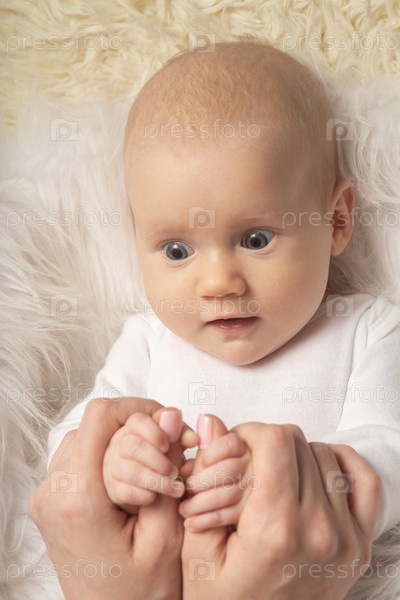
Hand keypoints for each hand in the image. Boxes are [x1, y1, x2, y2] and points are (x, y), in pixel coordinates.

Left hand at [29, 397, 194, 599]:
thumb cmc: (141, 593)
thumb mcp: (167, 536)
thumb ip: (167, 470)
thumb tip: (171, 417)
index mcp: (78, 499)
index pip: (100, 417)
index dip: (138, 408)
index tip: (168, 421)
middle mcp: (53, 493)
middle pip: (94, 425)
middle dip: (136, 428)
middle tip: (170, 448)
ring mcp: (47, 496)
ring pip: (85, 437)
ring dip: (121, 440)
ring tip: (153, 464)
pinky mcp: (51, 500)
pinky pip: (78, 456)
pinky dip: (107, 454)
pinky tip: (131, 474)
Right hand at [103, 409, 187, 512]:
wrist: (146, 478)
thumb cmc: (161, 455)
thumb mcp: (174, 441)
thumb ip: (183, 435)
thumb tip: (194, 439)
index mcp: (134, 427)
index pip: (137, 421)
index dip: (154, 433)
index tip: (168, 445)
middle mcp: (120, 444)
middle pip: (133, 447)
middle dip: (159, 461)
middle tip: (176, 472)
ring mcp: (114, 466)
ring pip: (131, 471)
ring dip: (157, 481)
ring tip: (175, 487)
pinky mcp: (114, 488)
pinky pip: (127, 492)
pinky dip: (146, 496)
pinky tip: (158, 496)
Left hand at [179, 415, 251, 530]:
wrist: (200, 520)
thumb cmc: (202, 478)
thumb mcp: (202, 456)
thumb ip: (207, 439)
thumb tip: (205, 419)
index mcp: (245, 445)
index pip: (232, 443)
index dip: (213, 453)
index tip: (195, 463)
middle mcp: (257, 465)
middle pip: (232, 468)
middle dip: (204, 480)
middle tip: (187, 487)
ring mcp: (259, 491)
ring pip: (231, 493)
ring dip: (202, 503)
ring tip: (184, 509)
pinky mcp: (255, 515)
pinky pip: (232, 515)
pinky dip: (209, 519)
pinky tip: (193, 523)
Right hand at [182, 422, 380, 599]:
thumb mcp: (197, 551)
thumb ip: (205, 481)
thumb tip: (211, 423)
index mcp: (275, 530)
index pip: (276, 442)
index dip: (250, 432)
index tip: (235, 446)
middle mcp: (318, 531)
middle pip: (299, 443)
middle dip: (267, 443)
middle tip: (247, 462)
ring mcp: (346, 538)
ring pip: (325, 455)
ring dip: (296, 454)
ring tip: (273, 474)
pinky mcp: (360, 545)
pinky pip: (364, 481)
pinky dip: (340, 464)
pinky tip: (314, 471)